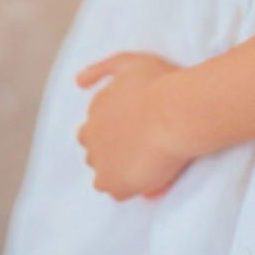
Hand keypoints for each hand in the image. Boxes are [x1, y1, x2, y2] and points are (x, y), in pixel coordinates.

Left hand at [76, 52, 193, 199]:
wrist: (176, 112)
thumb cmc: (159, 84)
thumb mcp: (128, 62)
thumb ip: (102, 69)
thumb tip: (78, 82)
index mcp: (95, 109)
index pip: (93, 128)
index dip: (114, 130)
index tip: (134, 130)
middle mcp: (91, 136)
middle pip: (94, 151)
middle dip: (112, 151)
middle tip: (140, 147)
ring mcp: (102, 162)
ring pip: (103, 174)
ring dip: (119, 171)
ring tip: (146, 164)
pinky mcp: (116, 184)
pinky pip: (117, 192)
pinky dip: (130, 187)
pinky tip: (150, 178)